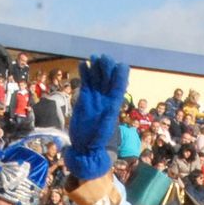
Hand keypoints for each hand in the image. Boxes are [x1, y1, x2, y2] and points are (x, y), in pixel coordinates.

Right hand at [63, 54, 129, 181]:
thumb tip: (109, 110)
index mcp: (113, 105)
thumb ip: (105, 121)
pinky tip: (82, 64)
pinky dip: (85, 73)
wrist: (84, 147)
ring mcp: (95, 97)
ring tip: (93, 57)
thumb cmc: (95, 142)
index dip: (121, 76)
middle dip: (107, 67)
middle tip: (103, 57)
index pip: (119, 87)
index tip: (120, 65)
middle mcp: (105, 98)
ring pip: (97, 78)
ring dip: (96, 67)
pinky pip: (86, 82)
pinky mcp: (84, 97)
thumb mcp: (101, 132)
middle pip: (108, 79)